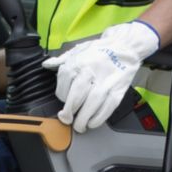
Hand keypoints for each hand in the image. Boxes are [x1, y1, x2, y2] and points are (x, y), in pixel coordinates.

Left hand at [47, 18, 159, 133]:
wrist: (125, 46)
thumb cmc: (101, 50)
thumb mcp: (78, 49)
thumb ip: (62, 59)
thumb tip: (47, 64)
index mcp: (77, 63)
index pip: (62, 86)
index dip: (61, 98)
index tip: (64, 102)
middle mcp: (90, 73)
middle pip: (76, 98)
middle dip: (69, 113)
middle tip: (67, 120)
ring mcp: (105, 83)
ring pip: (91, 106)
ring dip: (83, 120)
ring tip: (79, 125)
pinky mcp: (118, 90)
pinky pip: (106, 109)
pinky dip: (98, 119)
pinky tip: (92, 122)